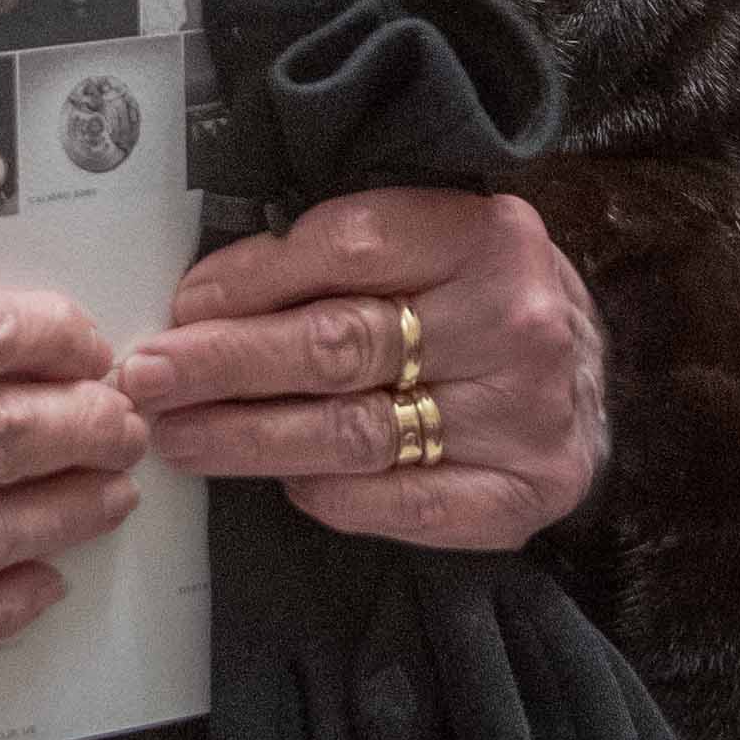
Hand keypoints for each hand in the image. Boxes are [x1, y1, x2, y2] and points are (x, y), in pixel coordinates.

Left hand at [119, 187, 605, 549]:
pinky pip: (398, 505)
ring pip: (352, 432)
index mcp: (486, 235)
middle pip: (337, 344)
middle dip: (224, 363)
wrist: (593, 378)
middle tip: (145, 379)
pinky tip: (276, 486)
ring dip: (247, 438)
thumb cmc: (482, 302)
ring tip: (177, 436)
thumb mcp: (433, 246)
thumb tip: (206, 298)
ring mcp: (521, 415)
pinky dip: (326, 496)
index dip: (250, 279)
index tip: (180, 307)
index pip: (347, 248)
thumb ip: (341, 257)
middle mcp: (511, 322)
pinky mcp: (519, 493)